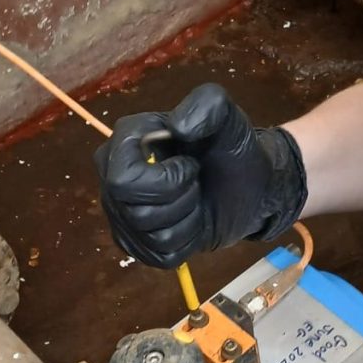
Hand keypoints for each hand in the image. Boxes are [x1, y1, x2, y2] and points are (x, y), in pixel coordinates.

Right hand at [94, 83, 306, 268]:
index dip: (165, 180)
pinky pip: (159, 257)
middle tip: (196, 184)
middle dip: (180, 201)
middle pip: (136, 212)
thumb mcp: (228, 117)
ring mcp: (122, 214)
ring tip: (197, 200)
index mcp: (125, 141)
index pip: (123, 179)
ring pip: (151, 237)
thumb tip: (177, 128)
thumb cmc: (231, 149)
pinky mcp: (138, 244)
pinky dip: (187, 243)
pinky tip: (194, 222)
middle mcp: (113, 177)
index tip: (191, 165)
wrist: (249, 185)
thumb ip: (207, 105)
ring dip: (187, 221)